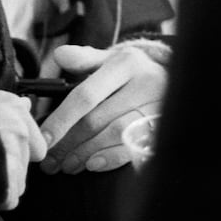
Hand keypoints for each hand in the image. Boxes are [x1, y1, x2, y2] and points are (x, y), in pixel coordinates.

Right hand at [0, 89, 47, 209]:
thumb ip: (5, 107)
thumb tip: (28, 105)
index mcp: (13, 107)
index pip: (36, 147)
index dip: (13, 154)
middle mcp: (18, 126)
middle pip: (26, 167)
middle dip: (6, 170)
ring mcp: (11, 150)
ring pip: (18, 184)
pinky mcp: (3, 173)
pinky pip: (9, 198)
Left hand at [38, 42, 166, 174]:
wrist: (175, 79)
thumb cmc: (130, 72)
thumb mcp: (109, 59)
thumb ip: (82, 58)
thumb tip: (59, 55)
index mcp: (125, 63)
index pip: (86, 95)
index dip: (62, 119)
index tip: (44, 138)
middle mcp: (145, 84)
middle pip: (97, 120)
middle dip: (69, 142)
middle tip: (50, 160)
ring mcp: (158, 108)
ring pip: (115, 136)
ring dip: (86, 154)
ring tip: (67, 164)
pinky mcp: (165, 128)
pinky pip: (135, 148)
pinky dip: (111, 159)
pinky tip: (92, 165)